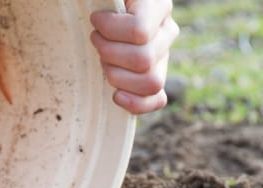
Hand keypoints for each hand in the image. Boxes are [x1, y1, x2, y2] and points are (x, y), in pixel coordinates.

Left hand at [90, 0, 178, 114]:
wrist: (110, 16)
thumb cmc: (103, 3)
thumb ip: (106, 1)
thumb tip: (97, 16)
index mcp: (158, 6)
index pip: (139, 32)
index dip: (110, 30)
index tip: (95, 20)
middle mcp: (167, 33)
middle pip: (142, 60)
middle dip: (110, 54)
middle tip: (96, 40)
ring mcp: (163, 59)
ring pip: (150, 82)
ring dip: (118, 76)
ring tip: (103, 60)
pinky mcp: (156, 80)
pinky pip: (156, 100)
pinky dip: (136, 104)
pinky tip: (117, 96)